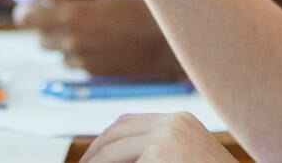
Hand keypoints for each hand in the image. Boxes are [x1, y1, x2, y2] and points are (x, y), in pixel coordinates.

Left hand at [16, 0, 181, 76]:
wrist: (170, 41)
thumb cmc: (147, 8)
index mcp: (72, 14)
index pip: (26, 18)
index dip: (26, 12)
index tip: (30, 7)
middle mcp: (72, 40)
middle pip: (40, 38)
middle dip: (47, 27)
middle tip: (61, 15)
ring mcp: (83, 60)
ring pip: (60, 53)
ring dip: (65, 42)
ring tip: (87, 29)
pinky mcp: (95, 74)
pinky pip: (79, 64)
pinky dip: (83, 54)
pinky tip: (104, 43)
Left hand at [80, 112, 233, 162]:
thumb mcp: (189, 159)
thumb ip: (162, 153)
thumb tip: (123, 157)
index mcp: (181, 121)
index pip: (130, 123)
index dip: (106, 141)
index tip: (92, 158)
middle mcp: (173, 122)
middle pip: (117, 131)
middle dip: (94, 152)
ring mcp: (166, 136)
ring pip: (113, 149)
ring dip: (95, 162)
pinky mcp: (159, 154)